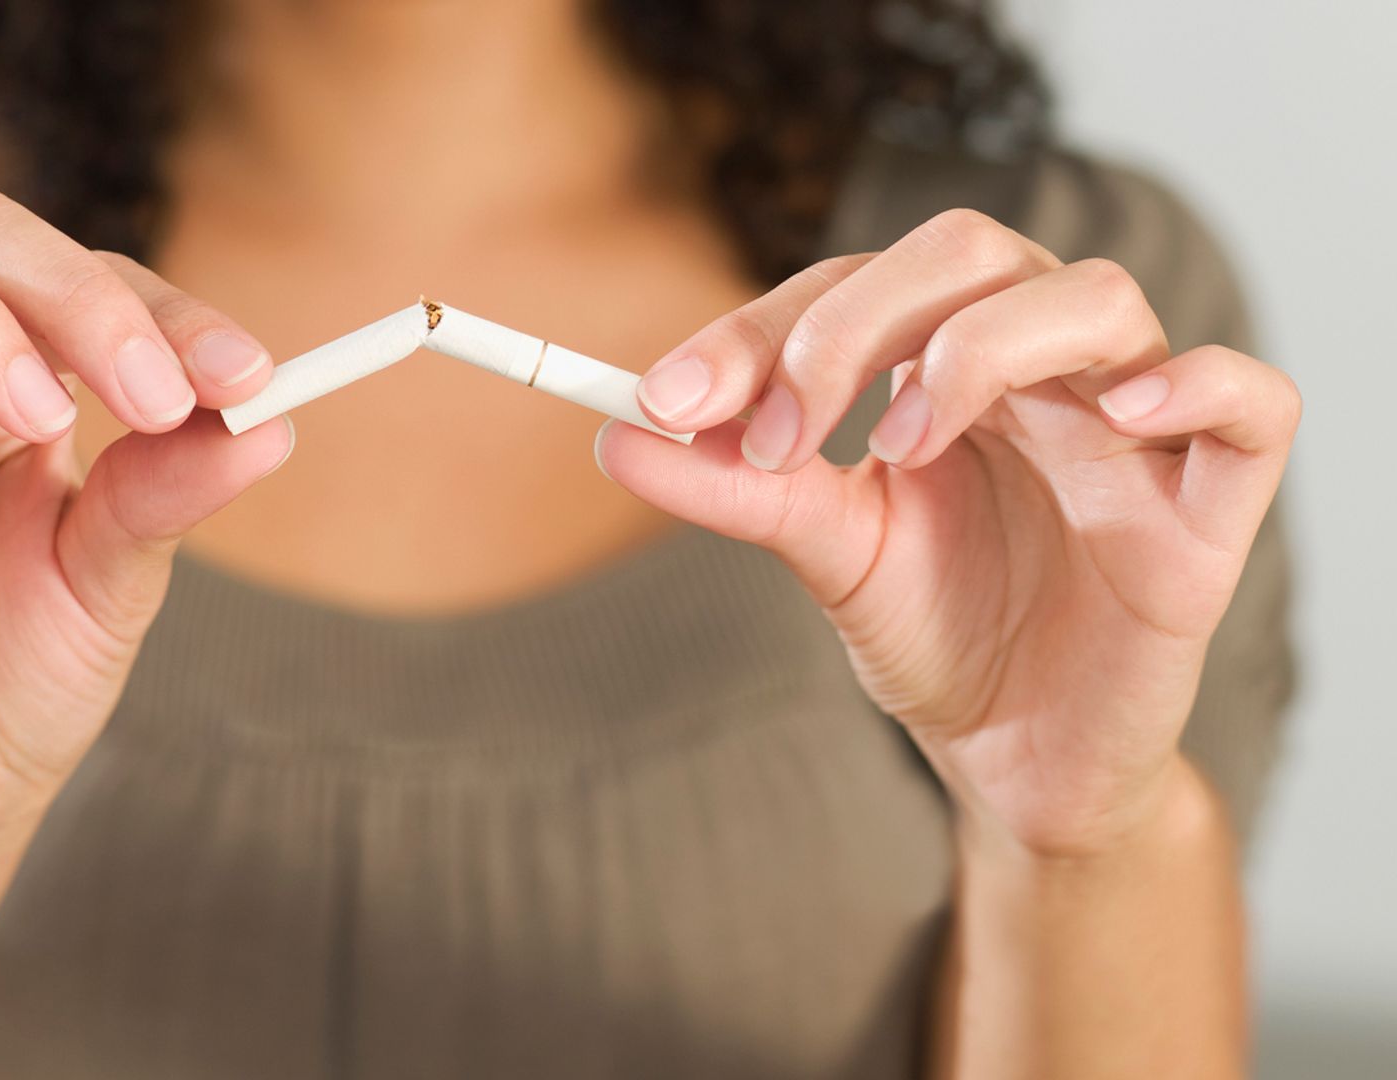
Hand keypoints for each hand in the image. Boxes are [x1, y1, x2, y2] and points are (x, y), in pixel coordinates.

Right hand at [0, 186, 291, 901]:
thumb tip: (274, 422)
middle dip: (70, 291)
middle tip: (156, 393)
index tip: (250, 377)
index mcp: (9, 385)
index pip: (75, 280)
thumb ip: (169, 494)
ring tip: (50, 414)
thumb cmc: (22, 682)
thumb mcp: (115, 583)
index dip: (161, 310)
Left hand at [601, 209, 1299, 855]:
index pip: (855, 284)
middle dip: (851, 323)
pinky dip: (1196, 386)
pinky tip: (1119, 418)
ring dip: (981, 349)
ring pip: (1097, 299)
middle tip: (776, 432)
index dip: (762, 327)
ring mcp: (1130, 429)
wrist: (1018, 760)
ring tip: (904, 445)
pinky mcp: (1210, 505)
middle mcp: (1038, 371)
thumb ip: (737, 493)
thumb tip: (617, 436)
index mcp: (941, 365)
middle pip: (969, 253)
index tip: (667, 402)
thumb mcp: (826, 557)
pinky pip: (1252, 400)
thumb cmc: (938, 636)